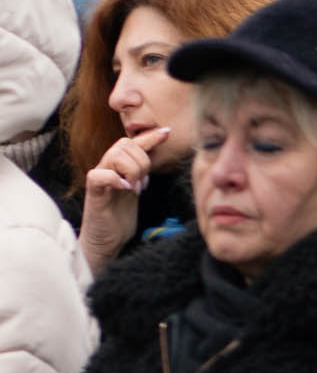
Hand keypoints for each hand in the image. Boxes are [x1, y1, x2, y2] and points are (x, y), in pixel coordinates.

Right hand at [80, 127, 170, 272]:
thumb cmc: (120, 217)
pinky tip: (126, 189)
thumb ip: (141, 174)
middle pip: (125, 145)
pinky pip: (100, 175)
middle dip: (142, 160)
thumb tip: (153, 158)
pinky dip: (116, 179)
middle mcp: (107, 168)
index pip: (132, 144)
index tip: (168, 132)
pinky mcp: (93, 192)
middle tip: (143, 183)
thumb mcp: (136, 190)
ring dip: (132, 170)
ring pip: (115, 155)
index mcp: (118, 167)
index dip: (149, 137)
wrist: (106, 240)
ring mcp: (99, 178)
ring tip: (134, 188)